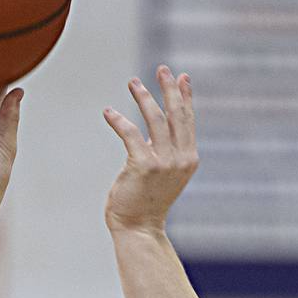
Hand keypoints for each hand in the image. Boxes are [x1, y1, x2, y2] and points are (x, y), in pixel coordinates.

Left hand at [103, 65, 198, 234]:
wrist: (139, 228)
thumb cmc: (146, 202)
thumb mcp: (161, 172)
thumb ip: (163, 150)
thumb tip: (159, 127)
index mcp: (188, 158)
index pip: (188, 120)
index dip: (185, 97)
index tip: (182, 77)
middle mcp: (180, 158)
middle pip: (176, 114)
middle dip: (169, 89)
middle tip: (162, 69)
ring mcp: (163, 162)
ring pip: (155, 120)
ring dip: (143, 98)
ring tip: (133, 82)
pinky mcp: (142, 166)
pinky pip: (131, 134)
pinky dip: (119, 120)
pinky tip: (108, 112)